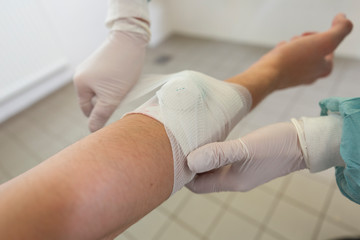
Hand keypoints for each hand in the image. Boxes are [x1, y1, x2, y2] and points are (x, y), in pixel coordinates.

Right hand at [73, 30, 147, 131]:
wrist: (130, 40)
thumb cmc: (122, 70)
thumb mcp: (112, 97)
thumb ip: (101, 114)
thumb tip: (92, 130)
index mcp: (79, 84)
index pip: (87, 109)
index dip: (100, 114)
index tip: (114, 113)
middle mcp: (81, 74)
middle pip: (94, 99)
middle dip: (107, 101)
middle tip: (121, 96)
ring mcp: (91, 67)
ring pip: (102, 89)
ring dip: (112, 92)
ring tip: (124, 85)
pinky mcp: (101, 61)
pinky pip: (106, 80)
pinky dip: (115, 83)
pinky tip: (125, 77)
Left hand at [186, 122, 305, 192]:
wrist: (304, 143)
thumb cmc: (276, 145)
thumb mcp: (245, 148)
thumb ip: (218, 154)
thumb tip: (190, 161)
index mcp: (231, 181)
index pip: (197, 185)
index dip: (182, 174)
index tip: (172, 156)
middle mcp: (233, 179)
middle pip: (202, 177)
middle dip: (189, 165)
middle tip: (177, 145)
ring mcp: (240, 170)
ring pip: (211, 168)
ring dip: (200, 158)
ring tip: (189, 141)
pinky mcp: (246, 160)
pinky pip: (222, 160)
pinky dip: (212, 152)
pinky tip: (208, 139)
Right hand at [227, 14, 352, 108]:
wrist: (267, 75)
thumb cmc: (293, 59)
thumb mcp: (324, 41)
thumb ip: (340, 29)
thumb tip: (343, 19)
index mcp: (324, 69)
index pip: (330, 48)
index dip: (321, 35)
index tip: (308, 34)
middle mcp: (311, 76)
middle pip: (314, 53)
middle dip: (307, 42)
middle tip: (298, 39)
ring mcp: (295, 79)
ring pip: (299, 57)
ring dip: (294, 46)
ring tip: (287, 44)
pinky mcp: (281, 78)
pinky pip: (286, 63)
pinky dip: (283, 54)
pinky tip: (278, 52)